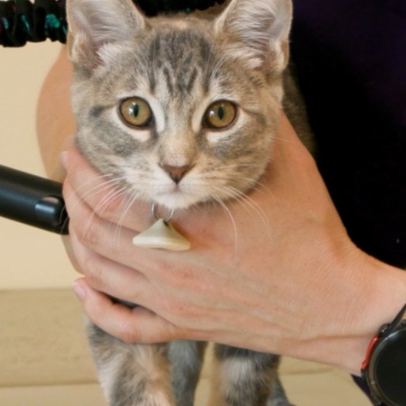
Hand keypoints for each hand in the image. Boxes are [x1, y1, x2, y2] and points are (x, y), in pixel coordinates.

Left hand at [61, 114, 405, 369]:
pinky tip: (82, 283)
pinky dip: (94, 305)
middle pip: (95, 230)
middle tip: (72, 168)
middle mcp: (173, 265)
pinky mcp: (183, 327)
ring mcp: (174, 302)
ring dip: (77, 238)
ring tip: (75, 209)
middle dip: (74, 194)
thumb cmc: (313, 235)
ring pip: (98, 272)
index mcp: (193, 224)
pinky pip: (122, 325)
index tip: (81, 143)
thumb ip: (254, 122)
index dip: (87, 166)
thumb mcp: (286, 168)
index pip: (116, 193)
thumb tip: (238, 79)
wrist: (334, 303)